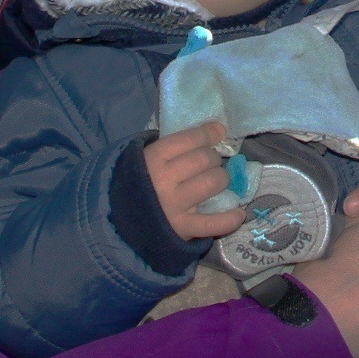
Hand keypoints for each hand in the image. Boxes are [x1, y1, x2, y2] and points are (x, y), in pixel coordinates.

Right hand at [143, 123, 245, 240]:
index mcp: (153, 158)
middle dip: (214, 158)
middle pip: (205, 159)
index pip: (190, 139)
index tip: (218, 132)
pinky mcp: (182, 228)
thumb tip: (216, 129)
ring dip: (222, 179)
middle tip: (211, 163)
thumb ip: (175, 144)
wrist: (119, 220)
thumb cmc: (139, 182)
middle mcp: (164, 180)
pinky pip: (214, 223)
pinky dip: (231, 218)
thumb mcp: (146, 157)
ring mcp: (174, 205)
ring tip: (217, 182)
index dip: (209, 133)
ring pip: (213, 182)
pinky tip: (239, 212)